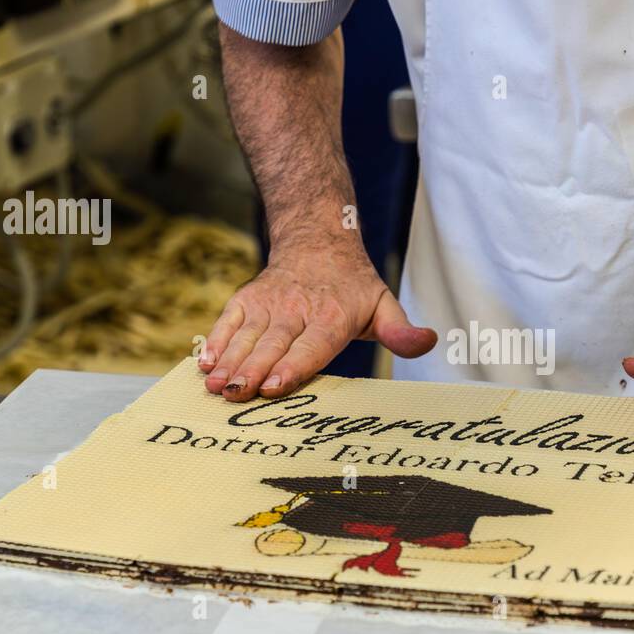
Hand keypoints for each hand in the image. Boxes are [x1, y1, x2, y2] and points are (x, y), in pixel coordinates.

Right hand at [200, 248, 435, 401]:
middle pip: (274, 344)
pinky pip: (229, 320)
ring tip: (215, 386)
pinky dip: (216, 340)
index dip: (293, 366)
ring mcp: (270, 303)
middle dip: (254, 370)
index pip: (312, 346)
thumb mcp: (384, 305)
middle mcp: (298, 309)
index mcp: (332, 317)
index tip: (275, 386)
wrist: (319, 240)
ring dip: (229, 362)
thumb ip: (401, 331)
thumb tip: (430, 341)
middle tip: (236, 394)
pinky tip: (204, 363)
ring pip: (248, 335)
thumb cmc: (354, 288)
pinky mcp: (248, 299)